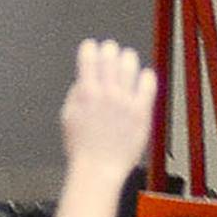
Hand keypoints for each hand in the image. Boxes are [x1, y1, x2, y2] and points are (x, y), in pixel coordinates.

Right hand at [60, 39, 156, 175]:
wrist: (98, 169)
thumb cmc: (82, 149)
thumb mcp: (67, 117)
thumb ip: (76, 94)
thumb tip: (83, 80)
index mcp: (86, 93)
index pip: (88, 57)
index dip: (90, 48)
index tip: (92, 47)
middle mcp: (106, 93)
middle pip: (111, 56)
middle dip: (109, 50)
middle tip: (110, 51)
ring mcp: (125, 102)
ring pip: (130, 65)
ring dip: (127, 59)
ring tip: (127, 60)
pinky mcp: (141, 112)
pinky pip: (148, 84)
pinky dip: (146, 77)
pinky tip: (144, 78)